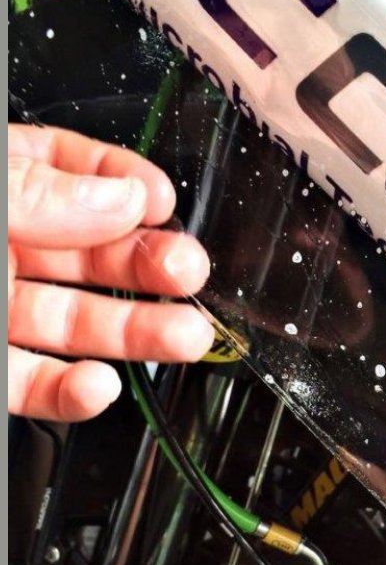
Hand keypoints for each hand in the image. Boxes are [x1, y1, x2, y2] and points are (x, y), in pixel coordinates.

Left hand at [8, 124, 214, 422]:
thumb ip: (40, 192)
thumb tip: (124, 200)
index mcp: (5, 185)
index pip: (75, 172)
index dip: (126, 184)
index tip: (160, 200)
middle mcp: (6, 245)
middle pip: (95, 252)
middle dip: (152, 262)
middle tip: (189, 270)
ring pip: (78, 322)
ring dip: (138, 333)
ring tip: (186, 335)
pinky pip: (32, 384)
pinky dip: (72, 392)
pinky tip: (100, 384)